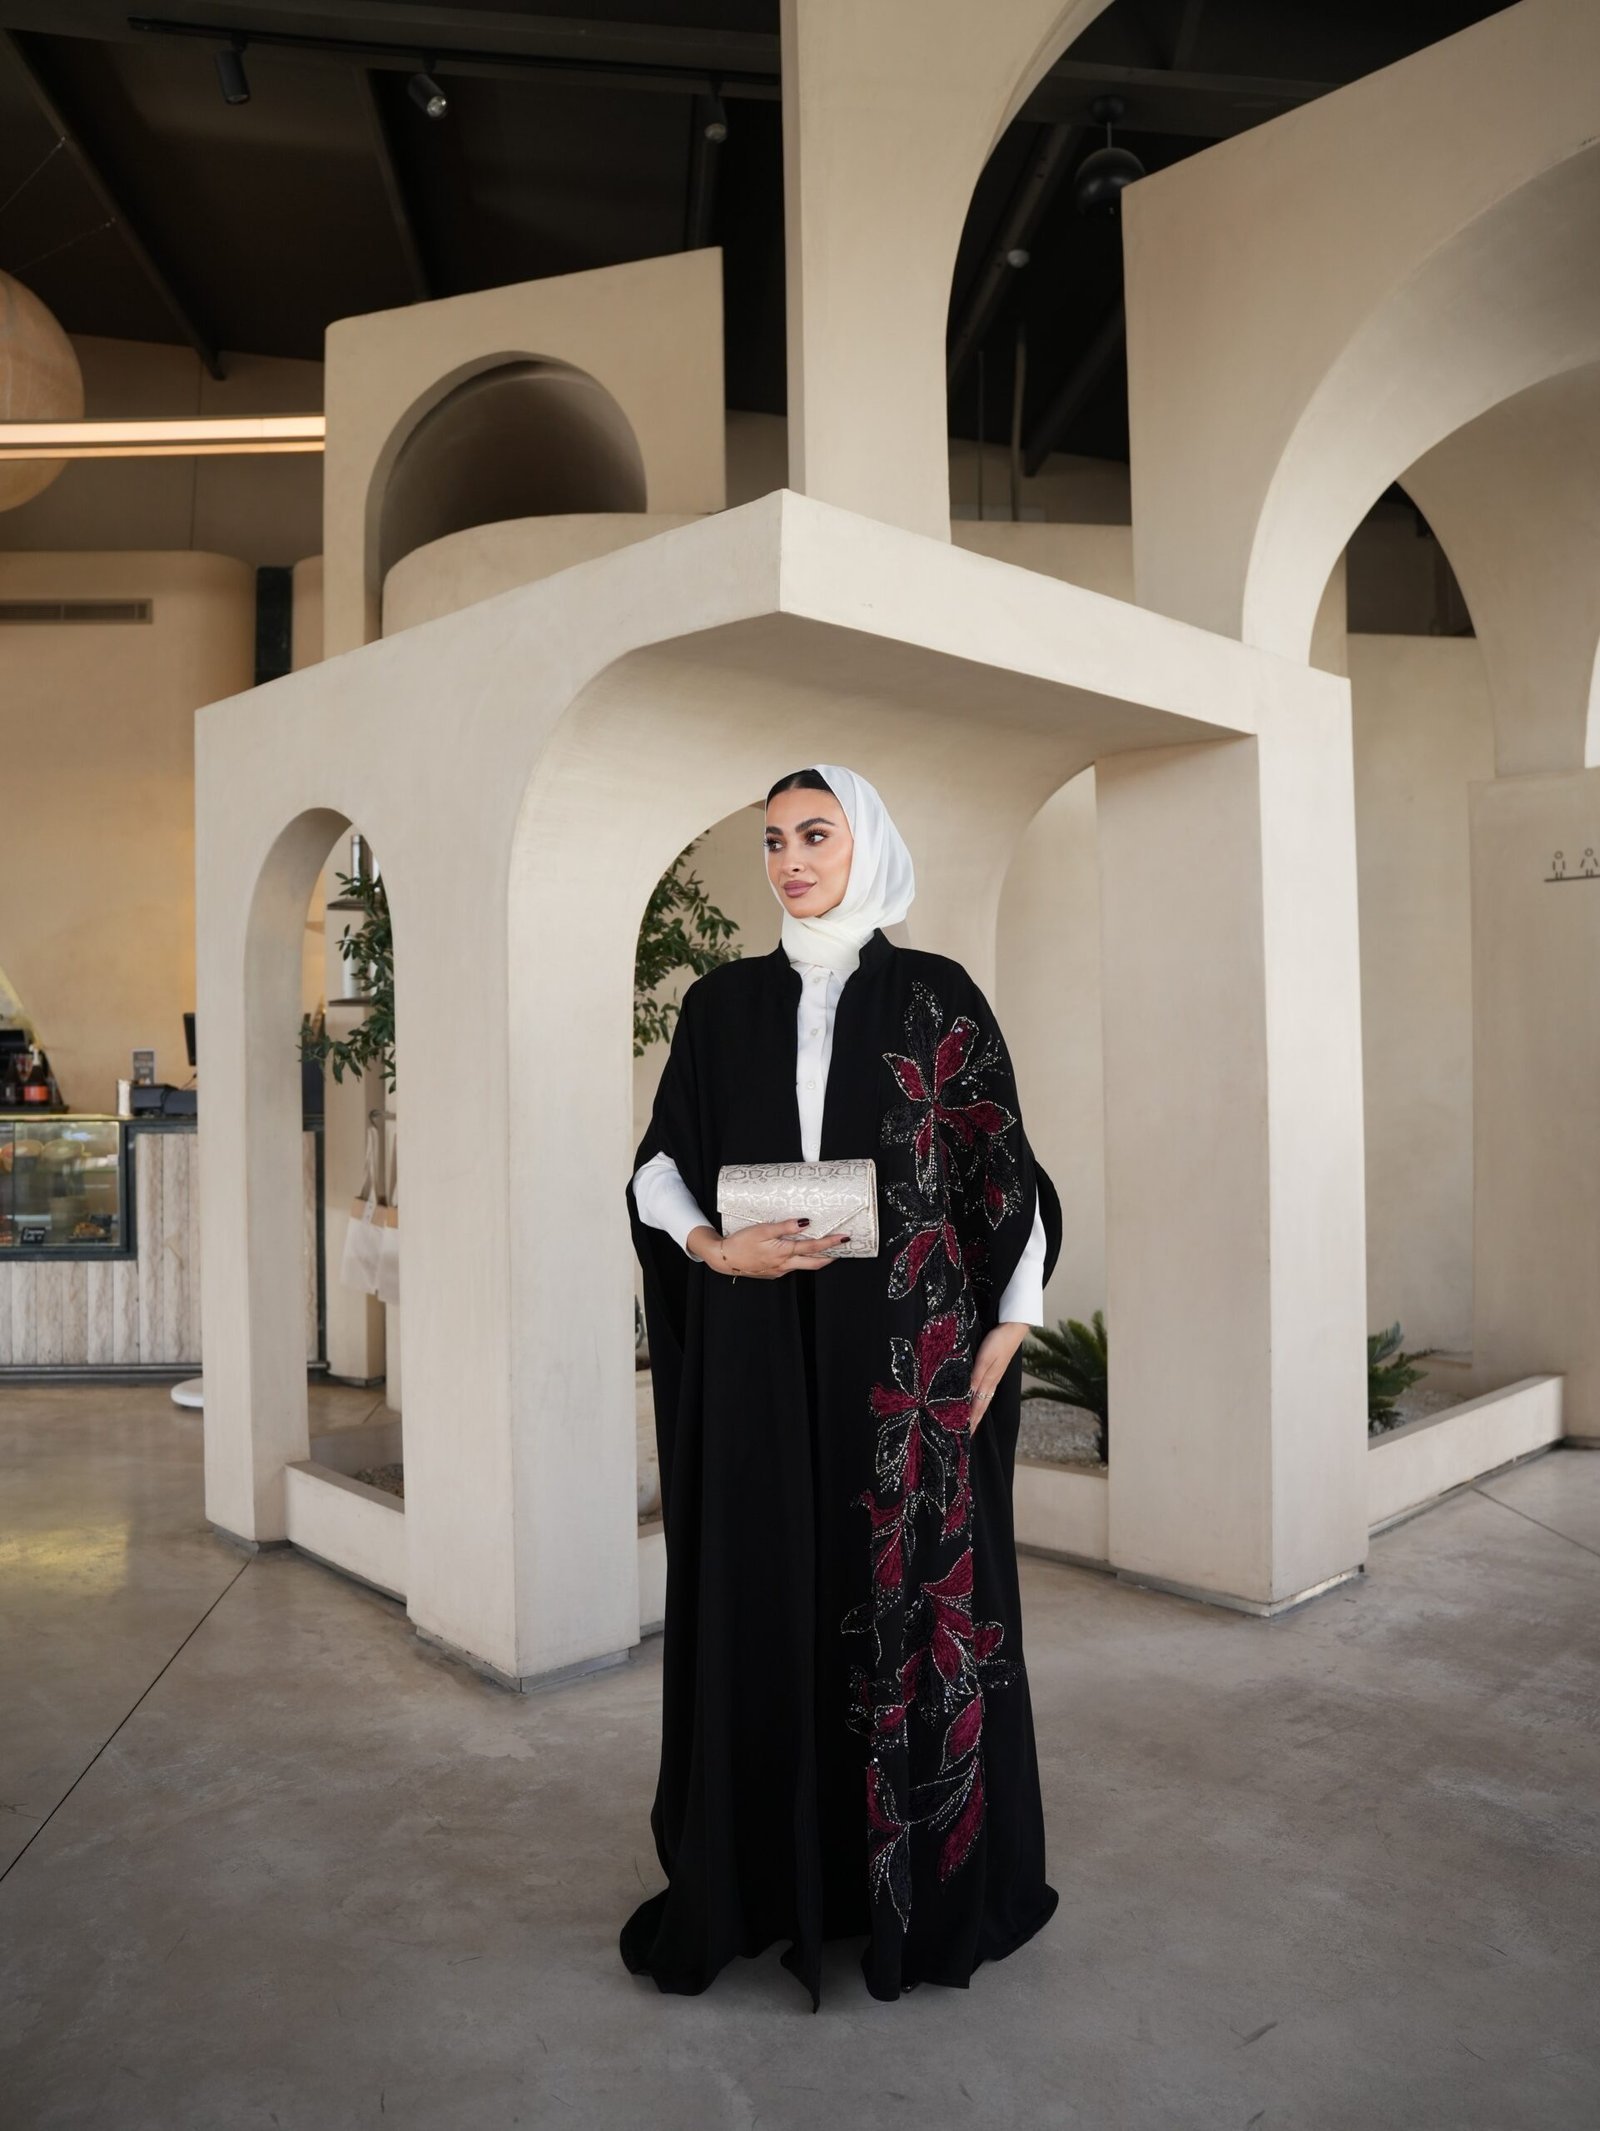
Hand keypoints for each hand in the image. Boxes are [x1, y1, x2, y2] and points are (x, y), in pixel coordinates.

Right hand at [687, 1220, 848, 1278]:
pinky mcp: (774, 1272)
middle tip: (843, 1248)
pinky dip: (802, 1260)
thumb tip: (805, 1222)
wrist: (724, 1259)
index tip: (844, 1238)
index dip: (831, 1243)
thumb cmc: (741, 1243)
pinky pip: (793, 1267)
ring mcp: (780, 1270)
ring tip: (827, 1249)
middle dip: (831, 1256)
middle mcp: (785, 1265)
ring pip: (804, 1266)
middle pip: (815, 1263)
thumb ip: (785, 1227)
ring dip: (818, 1259)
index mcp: (784, 1253)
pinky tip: (801, 1253)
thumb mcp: (762, 1229)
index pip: (813, 1247)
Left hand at [968, 1322, 1028, 1434]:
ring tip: (970, 1424)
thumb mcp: (985, 1357)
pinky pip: (985, 1391)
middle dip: (973, 1422)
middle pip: (981, 1406)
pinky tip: (977, 1400)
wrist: (1014, 1327)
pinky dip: (979, 1400)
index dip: (971, 1421)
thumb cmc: (999, 1341)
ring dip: (976, 1413)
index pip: (977, 1407)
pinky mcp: (994, 1370)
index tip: (964, 1435)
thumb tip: (967, 1395)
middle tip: (966, 1436)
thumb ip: (976, 1375)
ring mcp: (994, 1377)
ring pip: (983, 1400)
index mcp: (988, 1381)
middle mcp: (991, 1382)